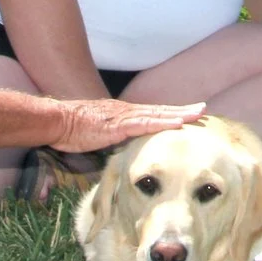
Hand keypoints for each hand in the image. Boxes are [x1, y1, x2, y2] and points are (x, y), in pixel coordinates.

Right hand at [51, 98, 203, 155]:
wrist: (58, 121)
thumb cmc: (75, 130)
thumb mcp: (99, 136)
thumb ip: (113, 140)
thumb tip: (124, 151)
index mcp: (125, 115)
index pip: (153, 114)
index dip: (171, 114)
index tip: (190, 115)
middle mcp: (128, 112)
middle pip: (160, 111)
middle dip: (182, 111)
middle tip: (203, 110)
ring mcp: (124, 116)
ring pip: (157, 114)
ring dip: (178, 114)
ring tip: (197, 114)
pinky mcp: (119, 125)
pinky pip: (145, 123)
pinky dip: (163, 123)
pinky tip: (177, 124)